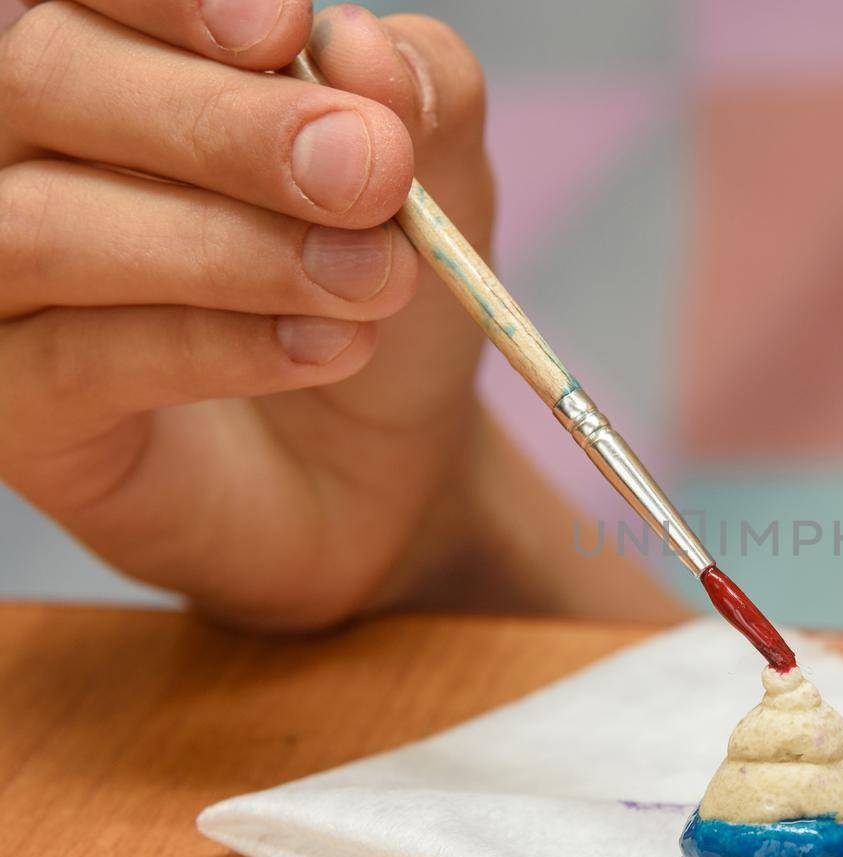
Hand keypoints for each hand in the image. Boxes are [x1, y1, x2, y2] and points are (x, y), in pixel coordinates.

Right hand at [0, 2, 679, 628]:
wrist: (384, 464)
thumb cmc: (377, 295)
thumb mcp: (437, 188)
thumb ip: (418, 102)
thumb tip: (361, 41)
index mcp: (124, 62)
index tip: (283, 29)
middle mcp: (31, 149)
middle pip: (51, 80)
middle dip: (225, 127)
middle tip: (372, 175)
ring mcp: (4, 279)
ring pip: (47, 225)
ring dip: (230, 250)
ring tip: (373, 281)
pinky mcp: (14, 406)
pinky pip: (80, 358)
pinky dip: (214, 346)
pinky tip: (326, 348)